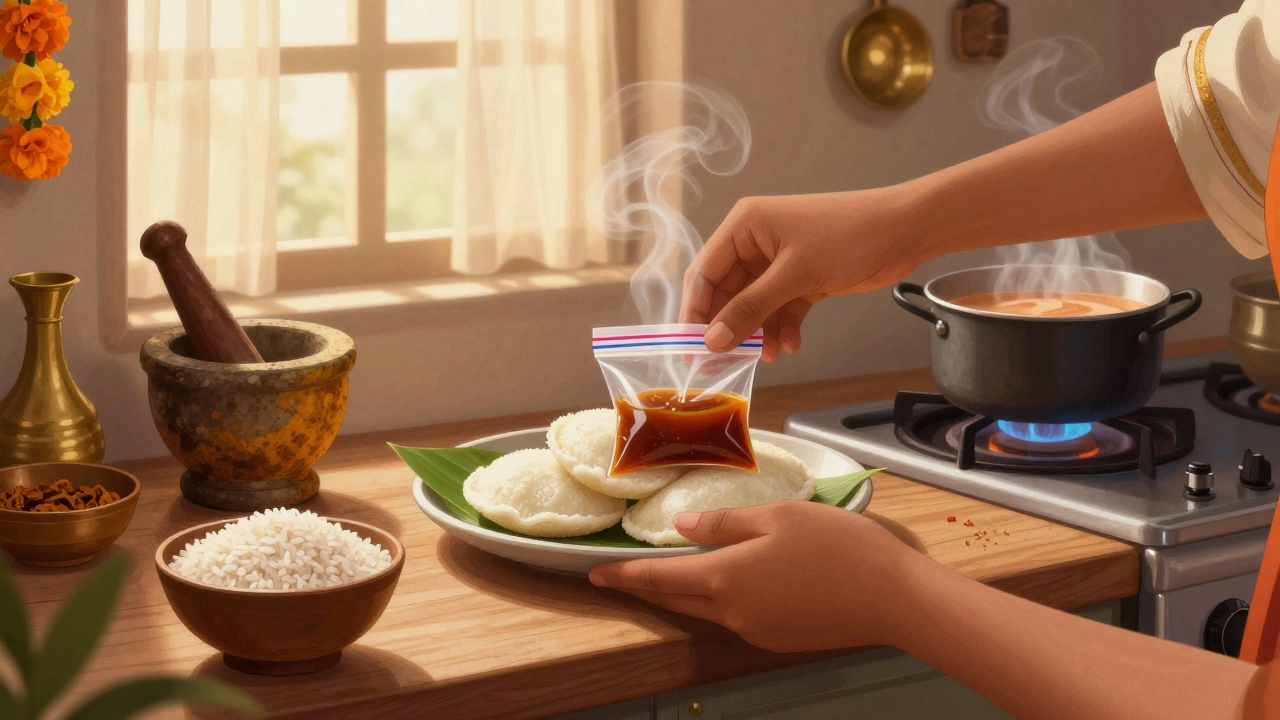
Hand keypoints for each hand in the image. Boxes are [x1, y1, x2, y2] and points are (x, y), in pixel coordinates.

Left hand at [588, 501, 926, 652]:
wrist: (893, 598)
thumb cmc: (838, 547)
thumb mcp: (777, 517)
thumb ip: (725, 523)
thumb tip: (684, 527)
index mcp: (726, 578)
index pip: (658, 578)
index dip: (624, 576)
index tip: (595, 575)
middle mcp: (733, 612)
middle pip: (676, 598)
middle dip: (645, 587)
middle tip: (618, 576)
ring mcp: (756, 630)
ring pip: (705, 609)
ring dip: (683, 593)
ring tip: (669, 574)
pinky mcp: (778, 639)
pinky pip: (735, 617)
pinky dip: (719, 601)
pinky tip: (729, 583)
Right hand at [681, 187, 928, 360]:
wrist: (906, 230)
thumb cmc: (849, 237)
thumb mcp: (796, 274)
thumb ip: (751, 308)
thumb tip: (712, 341)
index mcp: (745, 226)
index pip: (704, 273)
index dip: (694, 312)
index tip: (690, 349)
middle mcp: (756, 242)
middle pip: (727, 293)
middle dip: (727, 328)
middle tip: (721, 365)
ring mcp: (779, 261)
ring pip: (754, 305)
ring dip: (757, 332)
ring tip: (765, 356)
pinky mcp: (802, 277)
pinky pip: (779, 308)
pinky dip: (782, 328)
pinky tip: (790, 344)